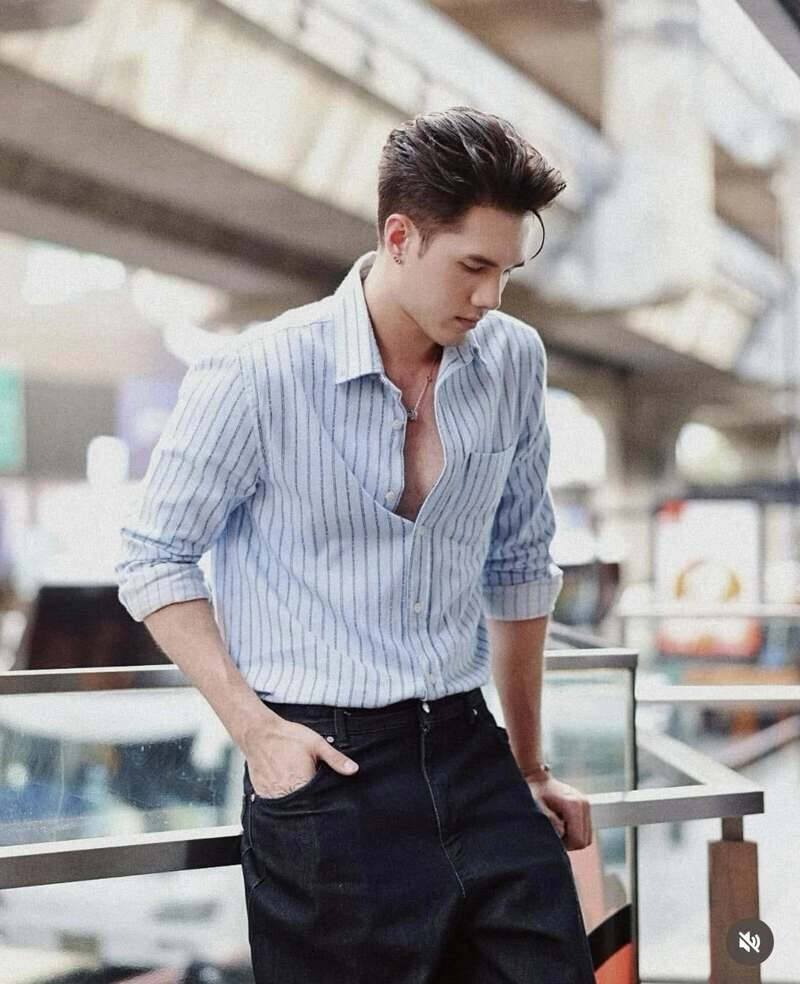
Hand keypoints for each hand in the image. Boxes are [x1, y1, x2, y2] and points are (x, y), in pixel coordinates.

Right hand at [244, 717, 358, 798]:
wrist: (259, 733)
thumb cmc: (287, 737)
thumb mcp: (317, 744)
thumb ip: (336, 759)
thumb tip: (353, 770)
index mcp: (302, 782)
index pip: (317, 804)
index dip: (323, 801)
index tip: (327, 798)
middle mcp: (286, 792)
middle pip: (303, 807)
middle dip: (310, 803)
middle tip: (309, 788)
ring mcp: (272, 795)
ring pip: (287, 809)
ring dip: (295, 802)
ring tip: (296, 787)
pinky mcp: (261, 794)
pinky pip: (274, 804)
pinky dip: (281, 799)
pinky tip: (284, 787)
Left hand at [525, 772, 592, 851]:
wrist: (539, 780)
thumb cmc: (535, 793)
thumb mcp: (537, 807)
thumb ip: (549, 821)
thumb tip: (561, 833)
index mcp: (573, 805)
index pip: (578, 840)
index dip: (566, 845)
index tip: (553, 838)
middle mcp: (583, 804)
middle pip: (584, 841)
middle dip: (570, 843)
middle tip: (554, 835)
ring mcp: (586, 805)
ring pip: (587, 836)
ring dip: (573, 838)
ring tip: (558, 829)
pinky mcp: (585, 807)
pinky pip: (585, 829)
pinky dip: (575, 832)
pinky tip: (563, 825)